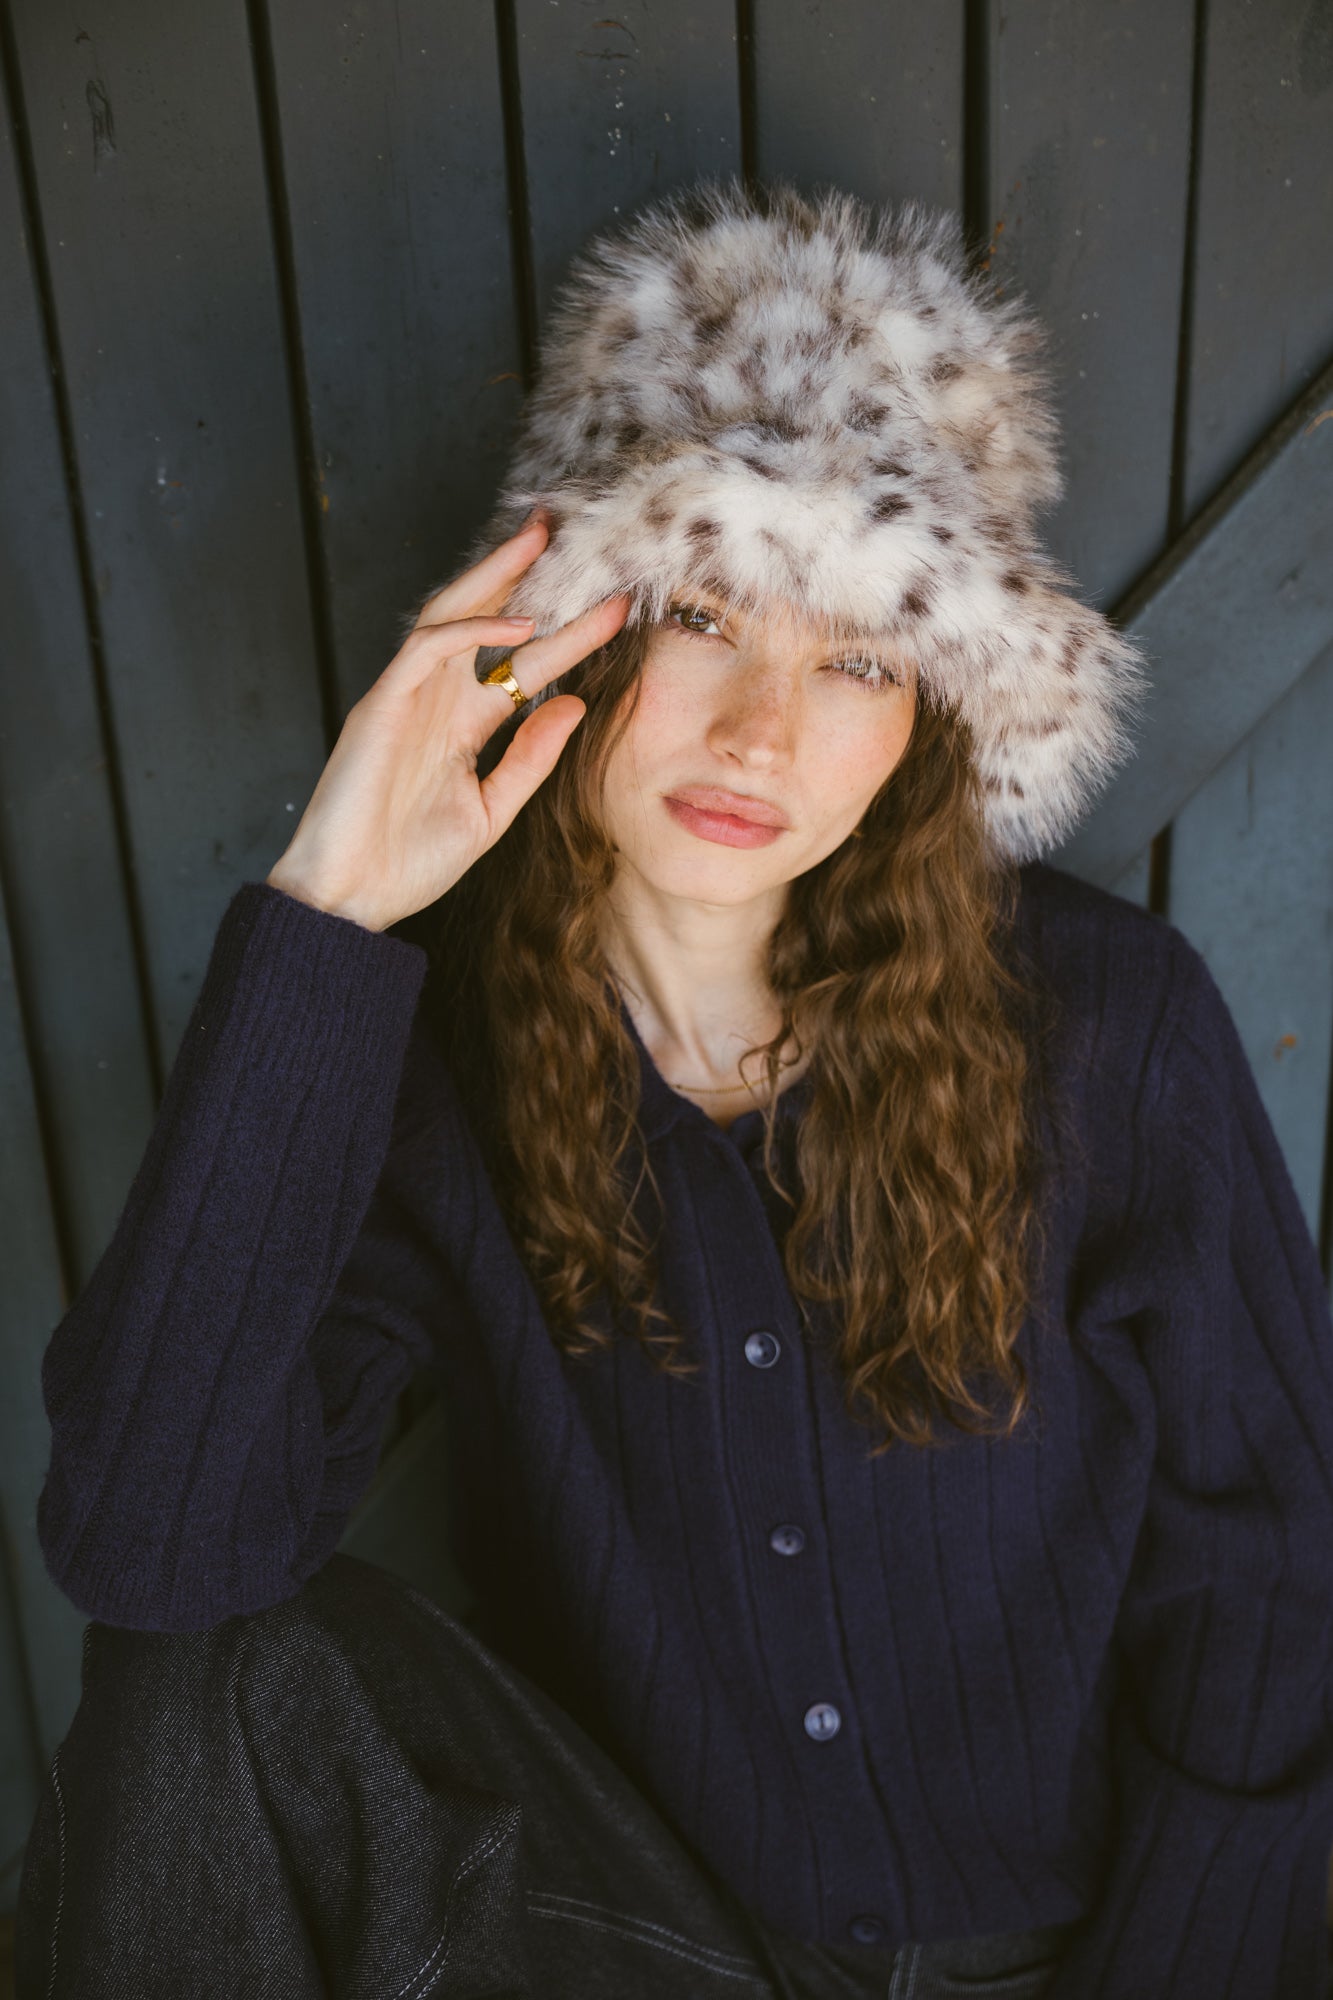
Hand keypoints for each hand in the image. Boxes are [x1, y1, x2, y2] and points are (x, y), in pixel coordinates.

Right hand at [267, 515, 630, 931]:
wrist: (352, 897)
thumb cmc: (410, 863)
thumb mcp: (492, 811)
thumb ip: (531, 759)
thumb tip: (575, 703)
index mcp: (464, 725)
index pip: (524, 666)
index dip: (571, 636)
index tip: (619, 610)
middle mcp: (438, 701)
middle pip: (486, 620)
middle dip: (526, 577)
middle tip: (574, 538)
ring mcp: (407, 698)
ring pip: (451, 615)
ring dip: (494, 577)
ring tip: (538, 544)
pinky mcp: (381, 705)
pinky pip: (425, 650)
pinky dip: (469, 631)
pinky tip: (515, 623)